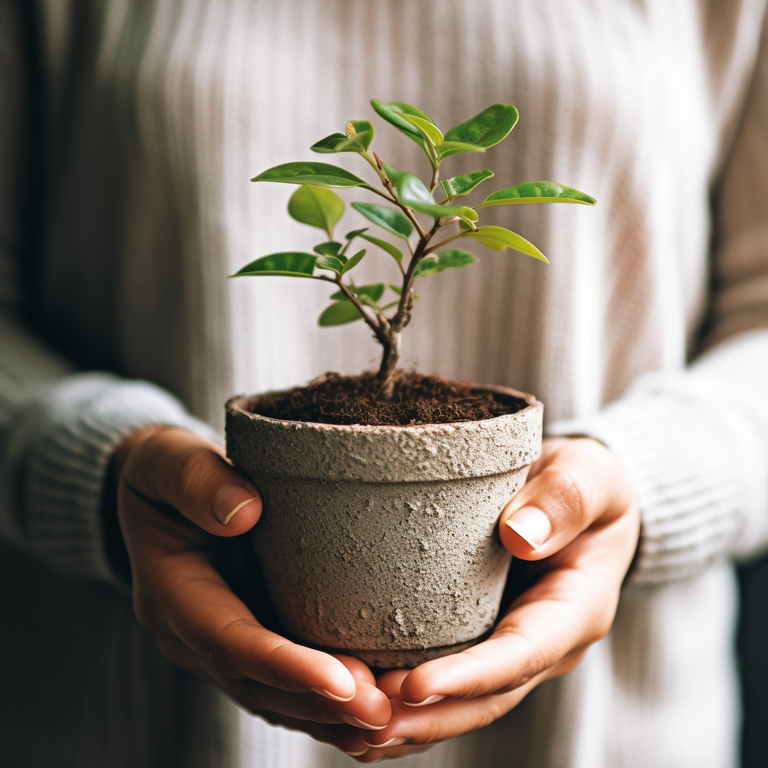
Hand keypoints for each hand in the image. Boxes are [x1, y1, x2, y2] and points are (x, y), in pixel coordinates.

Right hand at [114, 426, 389, 755]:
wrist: (164, 493)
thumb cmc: (168, 472)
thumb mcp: (168, 461)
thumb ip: (195, 480)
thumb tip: (243, 512)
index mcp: (171, 592)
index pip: (228, 641)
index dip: (284, 666)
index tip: (341, 681)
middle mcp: (193, 633)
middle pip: (256, 684)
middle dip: (319, 703)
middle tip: (382, 711)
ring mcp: (221, 643)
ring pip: (274, 696)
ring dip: (330, 714)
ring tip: (389, 718)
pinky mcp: (252, 636)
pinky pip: (286, 685)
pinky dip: (327, 704)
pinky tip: (374, 712)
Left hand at [354, 437, 639, 761]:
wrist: (576, 494)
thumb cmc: (585, 481)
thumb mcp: (590, 475)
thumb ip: (565, 499)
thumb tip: (520, 535)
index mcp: (576, 608)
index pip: (523, 653)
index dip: (470, 676)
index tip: (414, 686)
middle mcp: (545, 642)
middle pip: (489, 697)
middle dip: (430, 717)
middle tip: (367, 726)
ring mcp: (513, 646)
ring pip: (465, 702)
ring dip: (413, 722)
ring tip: (354, 731)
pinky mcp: (483, 637)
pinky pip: (449, 681)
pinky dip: (408, 702)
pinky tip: (363, 706)